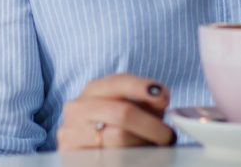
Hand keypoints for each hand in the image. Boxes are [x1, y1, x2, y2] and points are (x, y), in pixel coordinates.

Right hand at [57, 73, 174, 149]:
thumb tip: (161, 98)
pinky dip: (131, 158)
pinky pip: (111, 158)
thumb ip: (144, 101)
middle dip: (151, 124)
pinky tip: (138, 157)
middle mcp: (77, 108)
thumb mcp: (126, 107)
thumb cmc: (112, 127)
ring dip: (143, 143)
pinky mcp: (73, 157)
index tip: (164, 98)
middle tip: (168, 135)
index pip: (118, 82)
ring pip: (119, 138)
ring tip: (152, 147)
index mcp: (92, 90)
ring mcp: (71, 133)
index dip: (142, 88)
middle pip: (123, 112)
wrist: (87, 152)